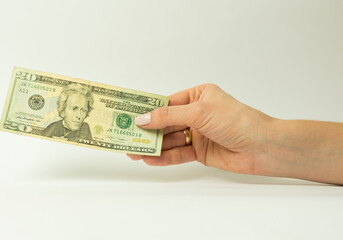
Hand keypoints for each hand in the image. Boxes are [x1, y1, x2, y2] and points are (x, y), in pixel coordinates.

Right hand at [127, 84, 272, 175]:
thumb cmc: (237, 121)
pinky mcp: (201, 152)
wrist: (262, 147)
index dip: (147, 110)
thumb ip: (168, 116)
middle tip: (126, 136)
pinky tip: (150, 159)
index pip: (166, 102)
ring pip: (170, 139)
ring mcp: (198, 133)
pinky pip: (178, 153)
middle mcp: (197, 113)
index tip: (128, 115)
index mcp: (198, 95)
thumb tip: (143, 118)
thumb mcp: (198, 112)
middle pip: (166, 122)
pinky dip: (164, 157)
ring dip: (153, 146)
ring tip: (133, 151)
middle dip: (147, 130)